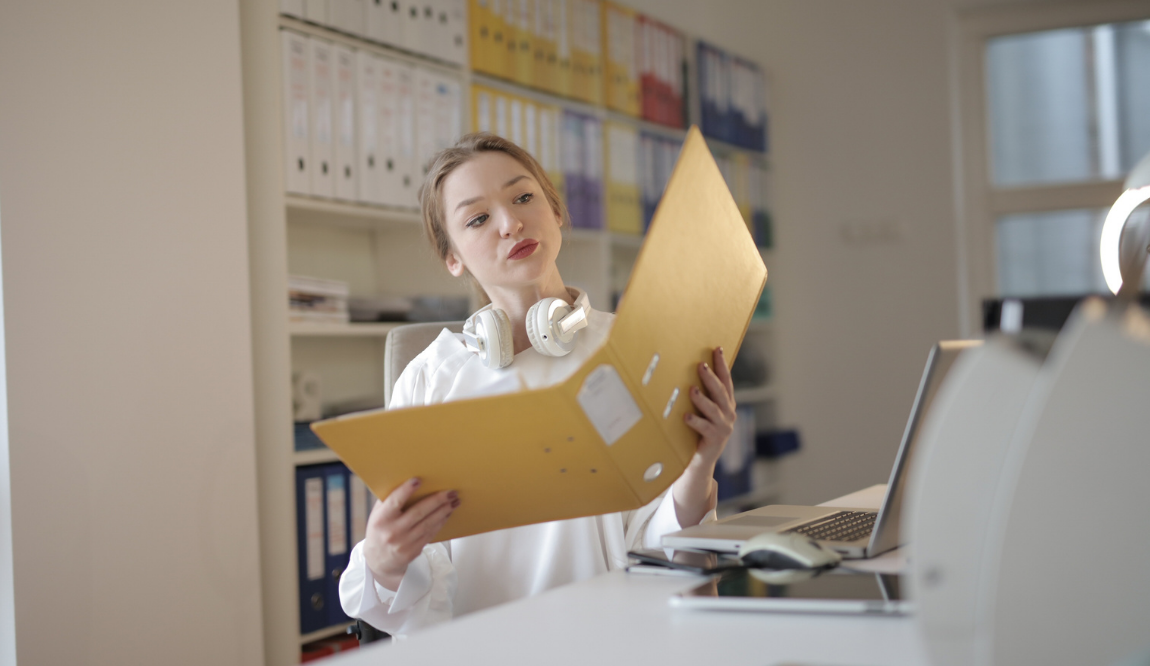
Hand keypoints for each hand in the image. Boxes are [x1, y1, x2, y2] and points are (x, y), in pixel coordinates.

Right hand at [363, 478, 458, 590]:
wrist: (378, 560)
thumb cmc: (380, 530)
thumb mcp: (377, 515)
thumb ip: (388, 500)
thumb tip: (405, 479)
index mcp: (381, 519)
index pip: (394, 502)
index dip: (406, 490)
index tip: (418, 480)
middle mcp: (392, 532)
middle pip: (418, 513)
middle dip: (437, 500)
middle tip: (451, 491)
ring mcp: (404, 543)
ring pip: (428, 524)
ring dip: (444, 511)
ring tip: (455, 501)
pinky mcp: (413, 551)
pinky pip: (430, 534)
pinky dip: (441, 522)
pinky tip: (447, 513)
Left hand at [685, 346, 736, 468]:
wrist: (702, 460)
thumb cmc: (700, 431)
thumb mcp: (704, 411)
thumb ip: (702, 395)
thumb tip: (687, 372)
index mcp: (727, 404)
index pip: (726, 380)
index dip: (722, 365)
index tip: (717, 349)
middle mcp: (728, 414)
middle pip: (720, 392)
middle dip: (711, 377)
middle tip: (701, 365)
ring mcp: (723, 427)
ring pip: (713, 409)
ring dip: (702, 399)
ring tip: (691, 390)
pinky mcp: (714, 439)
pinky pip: (704, 428)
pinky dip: (695, 421)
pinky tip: (686, 416)